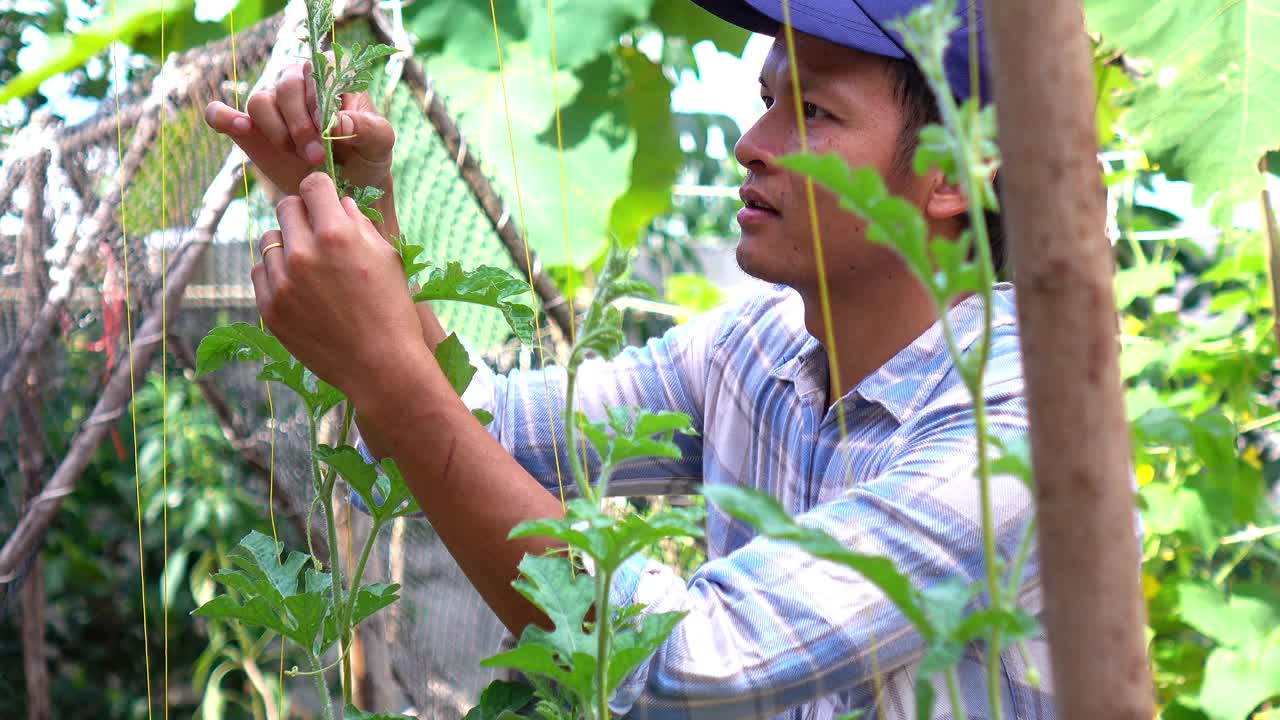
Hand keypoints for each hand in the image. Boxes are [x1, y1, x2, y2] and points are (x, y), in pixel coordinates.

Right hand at [204, 59, 394, 194]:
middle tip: (317, 157)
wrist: (346, 189)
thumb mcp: (380, 145)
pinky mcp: (249, 130)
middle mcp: (299, 85)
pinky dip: (222, 117)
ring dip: (278, 132)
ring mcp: (272, 107)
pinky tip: (239, 128)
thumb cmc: (367, 158)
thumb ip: (368, 128)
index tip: (330, 130)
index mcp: (332, 78)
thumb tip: (338, 121)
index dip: (319, 99)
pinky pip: (220, 113)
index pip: (318, 69)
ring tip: (299, 157)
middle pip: (286, 86)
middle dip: (300, 124)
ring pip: (260, 101)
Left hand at [253, 172, 424, 404]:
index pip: (313, 185)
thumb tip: (338, 203)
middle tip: (319, 233)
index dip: (321, 190)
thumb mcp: (387, 257)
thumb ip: (359, 223)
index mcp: (337, 235)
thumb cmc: (392, 309)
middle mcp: (304, 253)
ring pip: (270, 240)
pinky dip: (277, 273)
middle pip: (286, 207)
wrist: (381, 367)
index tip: (324, 200)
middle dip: (304, 213)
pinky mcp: (270, 308)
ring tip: (311, 267)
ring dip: (288, 244)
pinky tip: (300, 288)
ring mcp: (282, 282)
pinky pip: (261, 271)